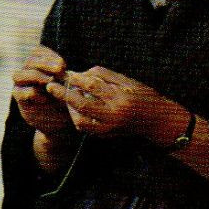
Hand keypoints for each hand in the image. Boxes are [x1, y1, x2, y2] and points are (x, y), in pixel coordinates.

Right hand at [12, 46, 72, 137]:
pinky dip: (32, 93)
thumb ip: (66, 78)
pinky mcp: (19, 100)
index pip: (37, 52)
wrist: (60, 123)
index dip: (49, 55)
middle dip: (45, 63)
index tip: (63, 65)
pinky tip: (45, 98)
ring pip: (19, 74)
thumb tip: (70, 74)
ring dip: (36, 76)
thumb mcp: (68, 86)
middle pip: (29, 61)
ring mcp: (20, 86)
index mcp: (38, 65)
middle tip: (60, 69)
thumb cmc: (65, 100)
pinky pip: (19, 92)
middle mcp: (26, 73)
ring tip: (51, 81)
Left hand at [46, 66, 180, 141]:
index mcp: (121, 99)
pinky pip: (85, 128)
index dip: (78, 79)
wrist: (157, 121)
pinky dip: (76, 117)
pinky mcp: (106, 135)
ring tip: (64, 97)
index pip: (94, 87)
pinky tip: (74, 108)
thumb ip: (106, 76)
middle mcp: (114, 116)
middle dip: (64, 95)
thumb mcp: (128, 81)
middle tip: (51, 86)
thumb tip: (83, 73)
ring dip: (68, 108)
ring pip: (80, 120)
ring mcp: (110, 128)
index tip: (68, 73)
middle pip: (82, 105)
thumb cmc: (144, 96)